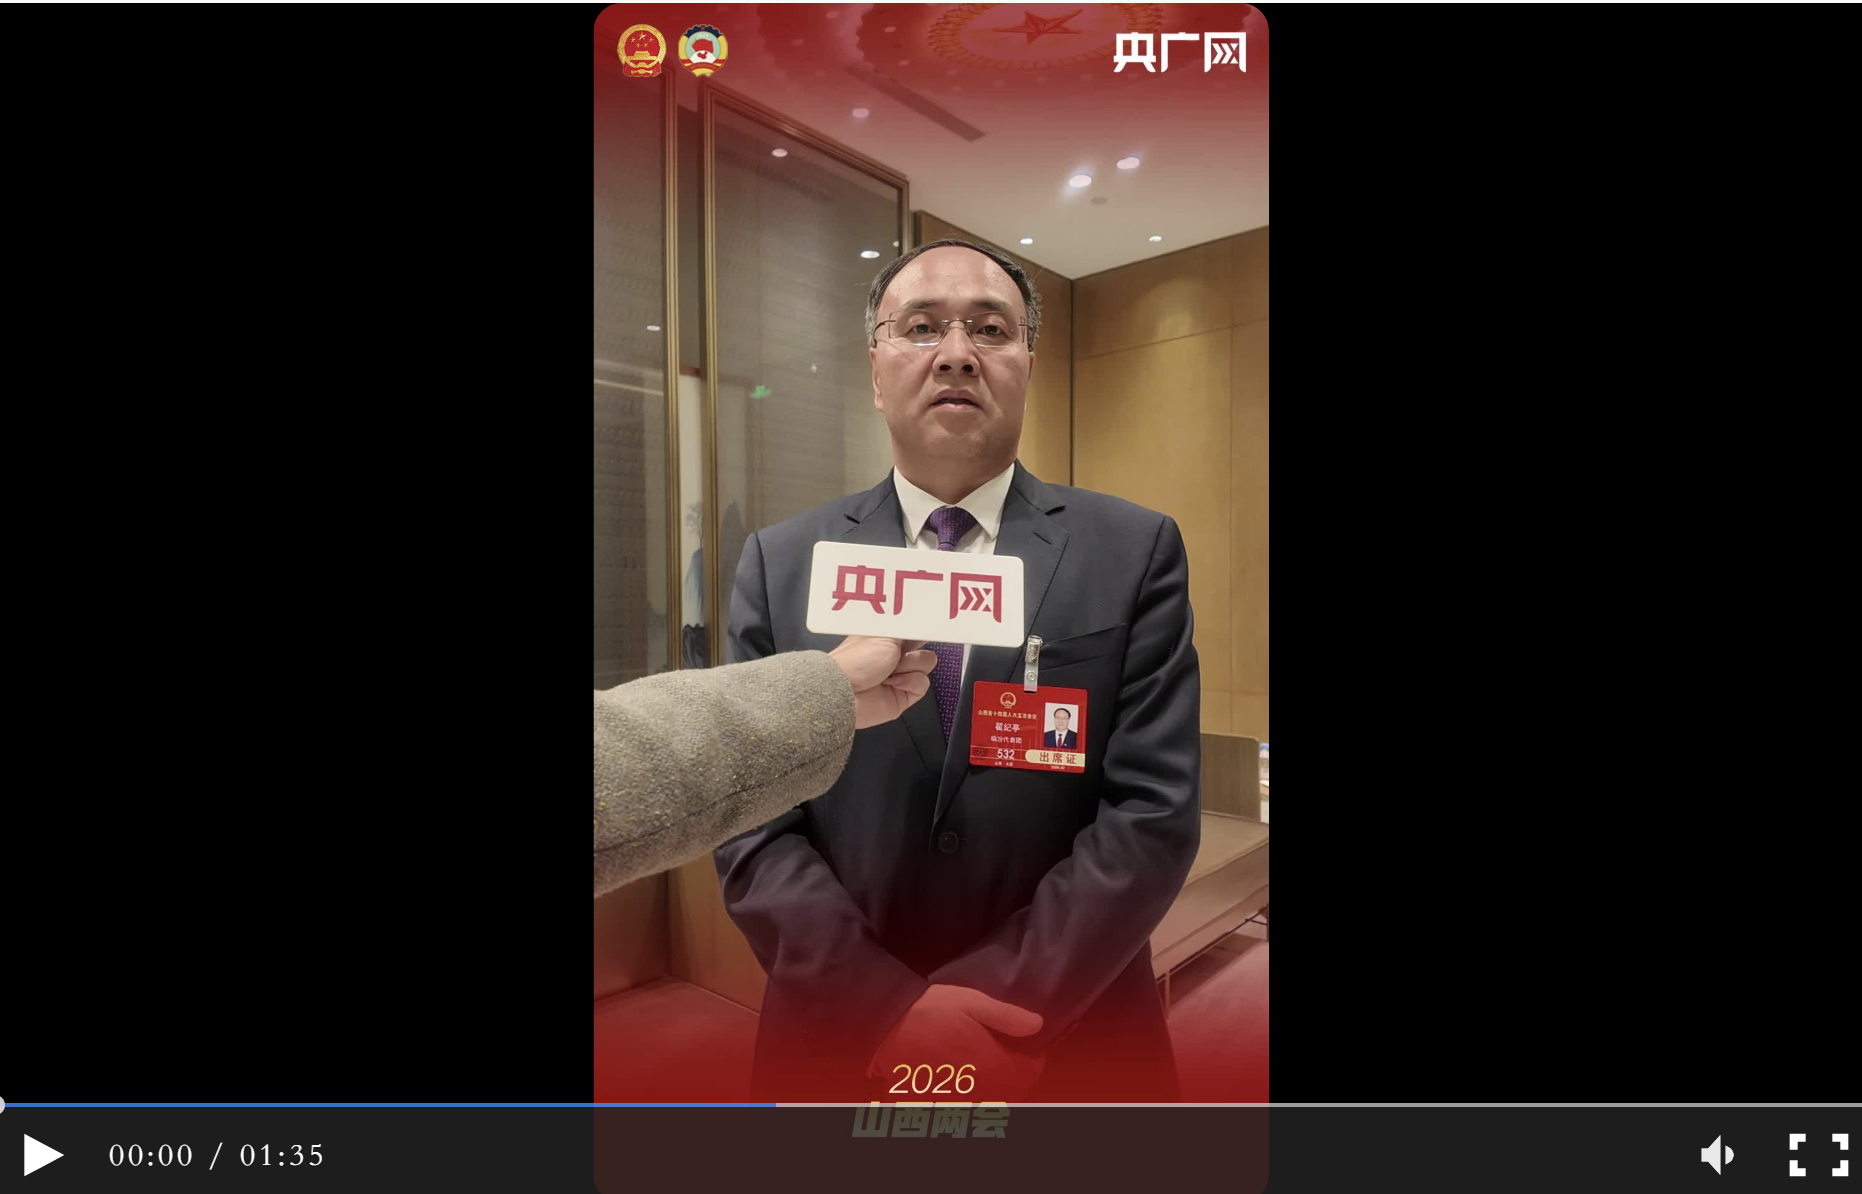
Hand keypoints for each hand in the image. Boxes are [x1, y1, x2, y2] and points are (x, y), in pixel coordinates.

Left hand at [829, 636, 937, 729]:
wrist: (846, 692)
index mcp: (887, 639)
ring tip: (889, 673)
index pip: (912, 631)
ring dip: (909, 666)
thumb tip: (920, 624)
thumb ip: (906, 628)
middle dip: (912, 650)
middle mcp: (895, 656)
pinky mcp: (905, 695)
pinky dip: (909, 682)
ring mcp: (902, 676)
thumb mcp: (885, 635)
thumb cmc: (860, 658)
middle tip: (896, 654)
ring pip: (926, 664)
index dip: (920, 629)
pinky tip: (892, 684)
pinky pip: (923, 684)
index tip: (926, 627)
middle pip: (923, 646)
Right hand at [870, 984, 1046, 1100]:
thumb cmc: (929, 1011)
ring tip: (986, 1064)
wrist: (886, 1026)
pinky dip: (973, 1093)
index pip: (1030, 1073)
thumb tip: (1036, 1025)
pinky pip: (968, 1103)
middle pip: (1013, 1091)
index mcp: (992, 1063)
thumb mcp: (972, 1002)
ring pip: (993, 1100)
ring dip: (997, 1086)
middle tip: (1007, 1054)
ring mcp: (960, 1097)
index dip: (1033, 1058)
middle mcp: (979, 1087)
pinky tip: (963, 1075)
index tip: (1027, 1047)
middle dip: (1016, 1074)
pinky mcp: (940, 1101)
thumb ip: (1006, 1016)